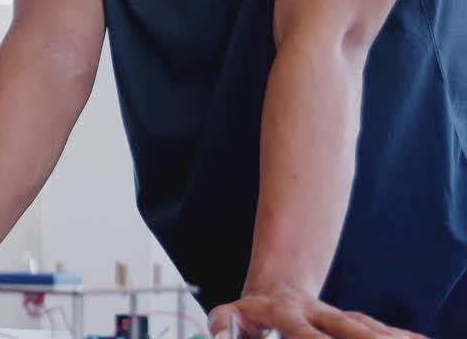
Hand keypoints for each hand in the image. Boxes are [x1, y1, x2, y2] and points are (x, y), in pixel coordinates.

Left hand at [209, 284, 426, 338]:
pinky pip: (381, 329)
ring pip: (367, 327)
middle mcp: (316, 314)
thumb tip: (218, 333)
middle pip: (346, 328)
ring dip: (387, 338)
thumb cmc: (248, 313)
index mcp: (285, 314)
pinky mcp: (352, 322)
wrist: (274, 286)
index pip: (302, 333)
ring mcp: (337, 318)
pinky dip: (400, 336)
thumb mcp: (228, 315)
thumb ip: (223, 324)